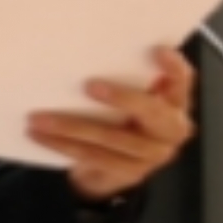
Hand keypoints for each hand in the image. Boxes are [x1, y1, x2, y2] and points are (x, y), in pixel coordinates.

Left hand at [28, 47, 195, 200]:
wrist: (113, 166)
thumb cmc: (121, 117)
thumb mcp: (128, 95)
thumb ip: (124, 76)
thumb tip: (86, 49)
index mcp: (174, 102)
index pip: (182, 81)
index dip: (174, 67)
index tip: (156, 50)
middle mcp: (171, 129)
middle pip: (151, 112)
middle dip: (122, 98)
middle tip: (90, 86)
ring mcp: (153, 154)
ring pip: (111, 138)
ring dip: (71, 127)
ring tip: (40, 118)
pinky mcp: (130, 173)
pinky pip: (93, 157)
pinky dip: (62, 145)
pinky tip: (40, 135)